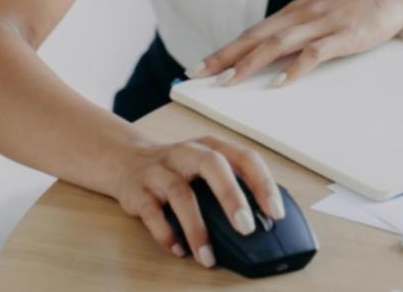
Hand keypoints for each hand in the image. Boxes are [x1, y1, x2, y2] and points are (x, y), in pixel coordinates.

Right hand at [108, 135, 283, 267]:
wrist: (127, 159)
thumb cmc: (179, 168)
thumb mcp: (207, 164)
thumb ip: (232, 183)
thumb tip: (264, 218)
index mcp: (211, 146)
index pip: (244, 157)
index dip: (262, 184)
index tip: (275, 213)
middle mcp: (186, 152)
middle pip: (213, 166)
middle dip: (232, 197)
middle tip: (246, 228)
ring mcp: (160, 170)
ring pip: (181, 195)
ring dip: (197, 229)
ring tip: (208, 256)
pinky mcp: (138, 190)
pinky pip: (152, 213)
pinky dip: (166, 234)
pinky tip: (179, 250)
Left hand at [191, 0, 402, 87]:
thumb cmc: (365, 1)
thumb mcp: (326, 12)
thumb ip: (303, 29)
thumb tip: (278, 51)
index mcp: (297, 11)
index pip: (252, 32)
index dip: (225, 49)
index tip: (199, 66)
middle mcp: (303, 15)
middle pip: (256, 37)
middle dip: (224, 56)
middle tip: (196, 74)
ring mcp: (323, 24)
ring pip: (277, 45)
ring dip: (250, 63)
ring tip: (227, 81)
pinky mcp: (344, 35)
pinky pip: (314, 53)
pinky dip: (295, 69)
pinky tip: (279, 83)